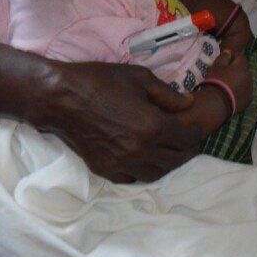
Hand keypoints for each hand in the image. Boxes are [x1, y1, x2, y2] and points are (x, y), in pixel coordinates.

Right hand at [29, 60, 203, 182]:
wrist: (60, 98)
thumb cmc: (100, 81)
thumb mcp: (139, 78)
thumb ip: (168, 95)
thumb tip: (190, 103)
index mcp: (153, 126)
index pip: (187, 138)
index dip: (196, 133)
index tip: (196, 128)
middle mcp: (140, 150)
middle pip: (176, 160)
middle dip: (186, 151)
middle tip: (188, 143)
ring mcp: (121, 163)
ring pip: (156, 174)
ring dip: (166, 164)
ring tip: (168, 152)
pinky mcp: (104, 170)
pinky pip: (132, 178)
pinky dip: (142, 170)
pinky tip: (143, 158)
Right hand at [207, 37, 255, 113]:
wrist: (216, 104)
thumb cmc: (215, 82)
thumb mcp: (216, 67)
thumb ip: (223, 57)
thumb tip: (229, 51)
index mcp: (242, 67)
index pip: (241, 57)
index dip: (234, 57)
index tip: (226, 61)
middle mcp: (249, 77)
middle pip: (244, 69)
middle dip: (237, 70)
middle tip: (226, 75)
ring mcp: (250, 89)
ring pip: (246, 81)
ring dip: (240, 81)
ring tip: (229, 86)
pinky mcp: (248, 100)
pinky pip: (246, 92)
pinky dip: (241, 91)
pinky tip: (232, 94)